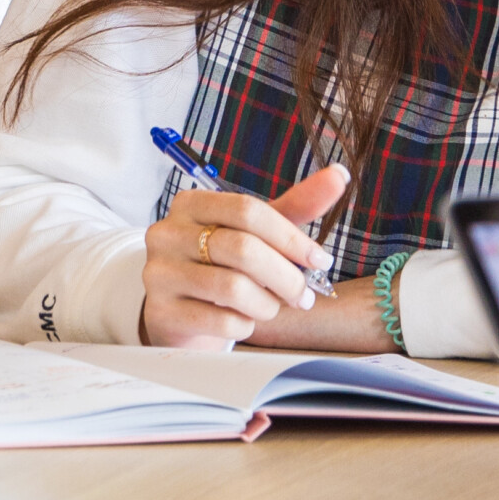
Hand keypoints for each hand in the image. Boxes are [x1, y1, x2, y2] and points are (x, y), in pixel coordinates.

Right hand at [140, 165, 353, 348]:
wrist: (181, 311)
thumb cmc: (223, 266)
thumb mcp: (257, 233)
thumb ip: (295, 206)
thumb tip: (339, 176)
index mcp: (192, 204)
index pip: (247, 210)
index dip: (291, 237)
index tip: (319, 261)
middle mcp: (167, 233)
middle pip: (242, 248)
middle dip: (286, 276)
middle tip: (304, 295)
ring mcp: (159, 272)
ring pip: (232, 287)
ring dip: (267, 303)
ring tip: (273, 307)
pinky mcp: (161, 312)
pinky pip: (219, 319)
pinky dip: (245, 324)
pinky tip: (245, 320)